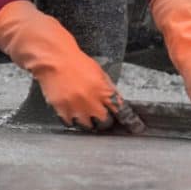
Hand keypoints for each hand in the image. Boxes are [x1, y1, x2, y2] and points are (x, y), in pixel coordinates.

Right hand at [0, 0, 144, 132]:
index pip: (122, 111)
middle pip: (105, 123)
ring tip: (86, 114)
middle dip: (106, 121)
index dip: (130, 121)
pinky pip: (72, 124)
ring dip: (90, 122)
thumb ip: (107, 89)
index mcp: (104, 91)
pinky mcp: (63, 112)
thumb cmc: (77, 63)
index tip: (136, 128)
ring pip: (89, 126)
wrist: (54, 60)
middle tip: (103, 117)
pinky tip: (73, 112)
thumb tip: (116, 102)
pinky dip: (74, 120)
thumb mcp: (99, 73)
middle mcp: (92, 103)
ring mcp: (77, 109)